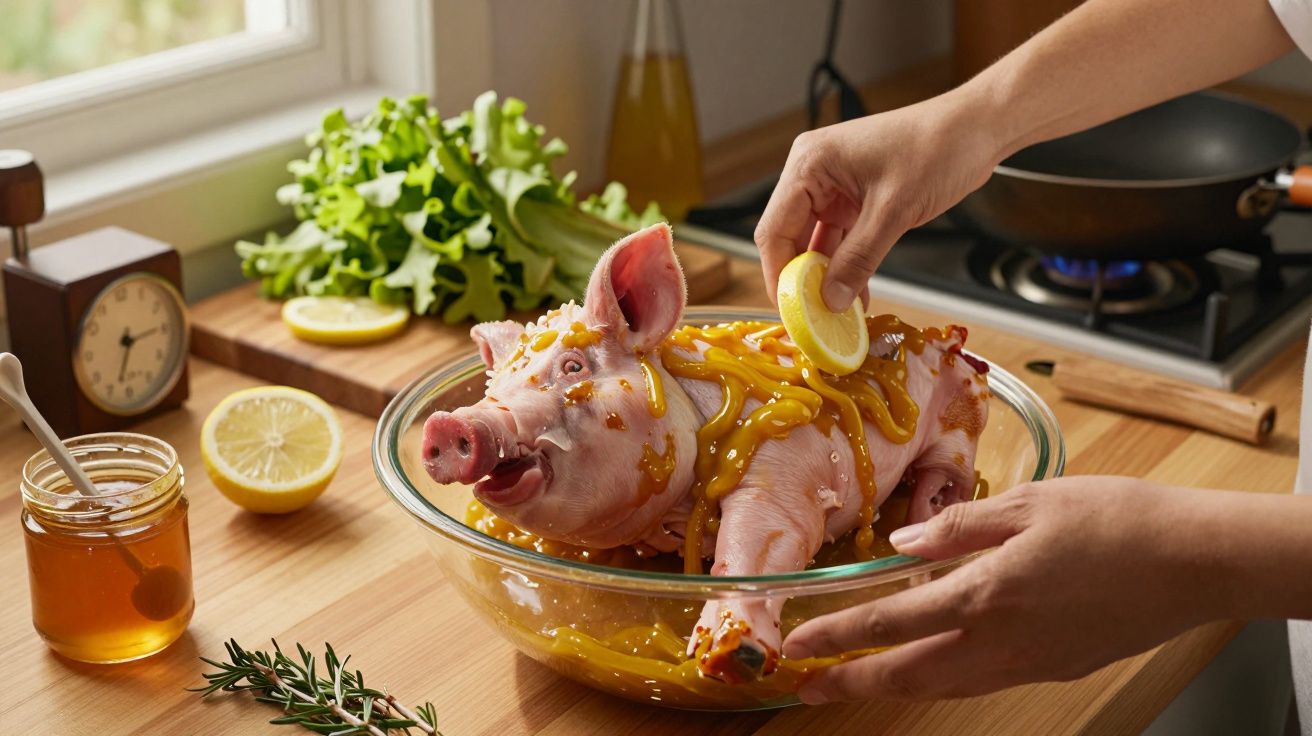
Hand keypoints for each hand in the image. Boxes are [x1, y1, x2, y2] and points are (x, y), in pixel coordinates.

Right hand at [755, 90, 1006, 309]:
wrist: (975, 130)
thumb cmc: (937, 147)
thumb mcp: (894, 210)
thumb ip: (859, 258)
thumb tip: (831, 299)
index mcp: (810, 163)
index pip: (775, 228)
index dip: (779, 273)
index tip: (790, 311)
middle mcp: (813, 173)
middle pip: (790, 238)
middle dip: (802, 279)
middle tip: (812, 317)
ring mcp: (833, 187)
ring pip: (815, 243)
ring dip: (826, 277)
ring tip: (836, 313)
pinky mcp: (853, 199)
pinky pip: (840, 240)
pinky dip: (846, 266)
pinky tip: (855, 294)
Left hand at [783, 477, 1232, 702]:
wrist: (1195, 562)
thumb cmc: (1116, 520)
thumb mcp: (1029, 503)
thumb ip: (958, 526)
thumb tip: (903, 544)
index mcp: (986, 593)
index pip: (889, 623)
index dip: (836, 636)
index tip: (795, 646)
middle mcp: (1001, 640)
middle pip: (909, 674)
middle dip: (853, 683)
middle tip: (808, 687)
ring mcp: (1030, 662)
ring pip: (945, 685)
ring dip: (896, 685)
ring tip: (860, 680)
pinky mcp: (1055, 667)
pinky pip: (983, 680)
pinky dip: (944, 677)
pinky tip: (935, 662)